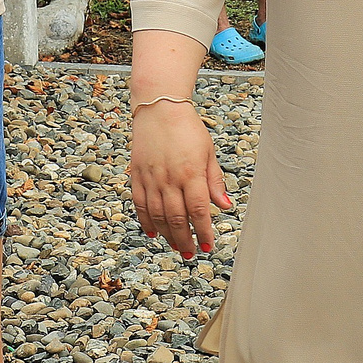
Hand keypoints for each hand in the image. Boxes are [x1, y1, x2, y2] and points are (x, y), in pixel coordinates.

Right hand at [128, 99, 232, 258]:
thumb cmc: (187, 129)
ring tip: (176, 247)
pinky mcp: (137, 176)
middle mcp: (169, 178)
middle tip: (191, 253)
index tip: (207, 245)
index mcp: (191, 172)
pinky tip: (153, 233)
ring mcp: (151, 178)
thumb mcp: (208, 152)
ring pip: (157, 215)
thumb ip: (215, 181)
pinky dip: (146, 221)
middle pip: (177, 218)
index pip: (199, 210)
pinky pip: (140, 205)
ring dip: (167, 235)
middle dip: (185, 240)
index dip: (203, 231)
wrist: (159, 109)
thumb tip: (225, 206)